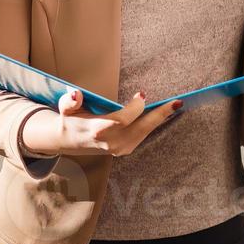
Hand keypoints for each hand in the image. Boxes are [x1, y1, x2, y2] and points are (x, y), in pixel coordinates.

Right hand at [21, 88, 184, 158]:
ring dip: (160, 118)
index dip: (134, 108)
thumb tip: (76, 94)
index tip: (142, 94)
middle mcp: (111, 142)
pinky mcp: (125, 149)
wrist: (70, 141)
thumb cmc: (71, 119)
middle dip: (160, 115)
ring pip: (145, 132)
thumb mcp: (66, 109)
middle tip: (177, 102)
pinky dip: (154, 123)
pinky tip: (164, 112)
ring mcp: (119, 149)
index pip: (122, 120)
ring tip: (176, 105)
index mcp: (98, 130)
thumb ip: (70, 101)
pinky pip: (143, 134)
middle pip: (141, 129)